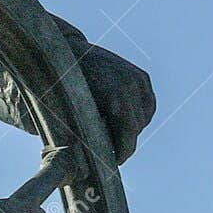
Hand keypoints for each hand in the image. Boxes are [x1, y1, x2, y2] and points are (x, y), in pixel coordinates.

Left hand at [58, 27, 155, 165]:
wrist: (69, 51)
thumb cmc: (64, 84)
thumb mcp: (74, 109)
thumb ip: (88, 131)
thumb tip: (87, 159)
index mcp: (115, 96)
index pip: (128, 135)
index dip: (123, 152)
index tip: (115, 162)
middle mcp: (130, 86)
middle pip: (136, 128)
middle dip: (125, 141)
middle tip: (111, 150)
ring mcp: (138, 79)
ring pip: (144, 118)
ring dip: (132, 128)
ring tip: (113, 131)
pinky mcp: (142, 76)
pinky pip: (148, 105)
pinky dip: (139, 114)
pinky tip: (123, 118)